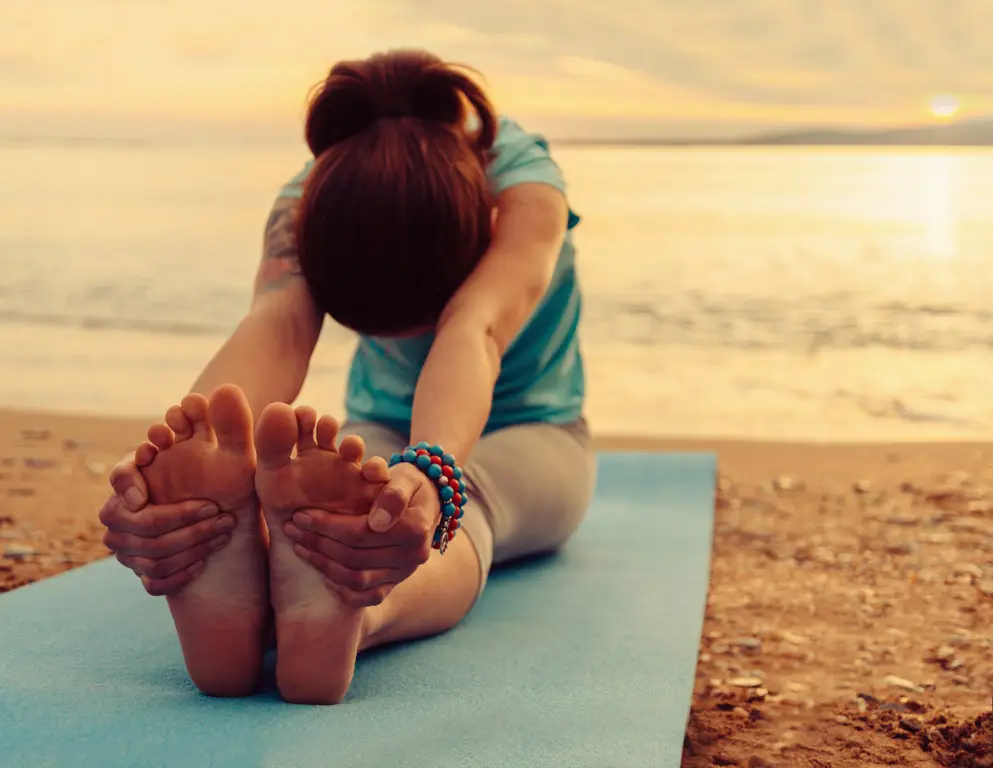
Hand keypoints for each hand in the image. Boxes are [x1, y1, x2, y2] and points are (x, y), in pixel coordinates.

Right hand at [98, 451, 232, 595]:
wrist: (203, 504)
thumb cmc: (192, 471)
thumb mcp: (187, 450)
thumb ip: (170, 440)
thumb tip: (148, 451)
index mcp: (119, 499)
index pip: (145, 514)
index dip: (180, 512)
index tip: (212, 506)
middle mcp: (115, 529)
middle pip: (153, 536)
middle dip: (196, 528)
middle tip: (227, 518)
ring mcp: (127, 555)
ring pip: (157, 561)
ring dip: (197, 549)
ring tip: (226, 534)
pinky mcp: (142, 577)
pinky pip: (156, 584)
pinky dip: (181, 575)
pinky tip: (204, 562)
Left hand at [285, 463, 440, 606]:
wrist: (426, 501)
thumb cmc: (407, 484)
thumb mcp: (404, 477)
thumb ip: (392, 493)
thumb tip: (377, 523)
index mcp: (415, 529)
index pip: (361, 533)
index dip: (327, 526)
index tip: (300, 515)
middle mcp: (412, 556)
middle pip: (354, 557)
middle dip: (318, 543)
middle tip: (291, 528)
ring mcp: (404, 574)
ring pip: (357, 579)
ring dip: (323, 565)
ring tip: (299, 546)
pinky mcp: (396, 584)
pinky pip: (367, 597)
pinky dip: (342, 590)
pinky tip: (322, 574)